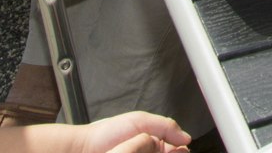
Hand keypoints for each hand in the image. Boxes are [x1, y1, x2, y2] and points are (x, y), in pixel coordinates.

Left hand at [74, 112, 189, 152]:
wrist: (86, 149)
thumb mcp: (140, 121)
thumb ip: (166, 125)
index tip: (180, 150)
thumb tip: (186, 137)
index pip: (177, 148)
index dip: (180, 149)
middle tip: (165, 152)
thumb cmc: (107, 133)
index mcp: (154, 140)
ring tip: (151, 152)